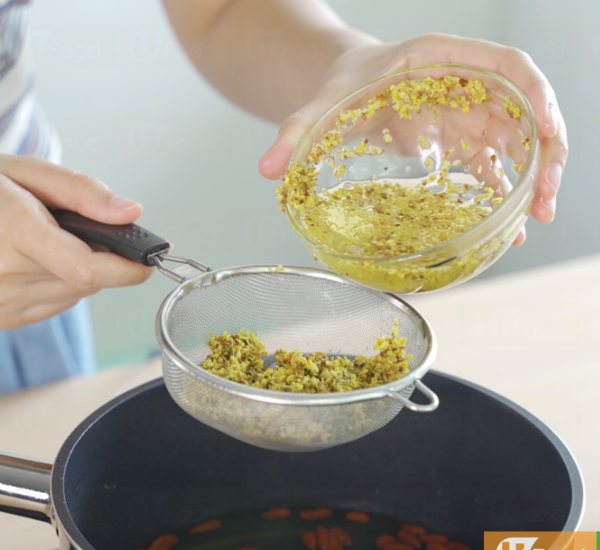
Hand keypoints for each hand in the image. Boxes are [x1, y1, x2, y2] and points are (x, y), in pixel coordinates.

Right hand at [0, 155, 152, 328]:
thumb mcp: (28, 172)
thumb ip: (82, 192)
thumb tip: (130, 213)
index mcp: (12, 232)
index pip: (87, 268)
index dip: (128, 267)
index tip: (150, 257)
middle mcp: (3, 276)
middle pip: (89, 280)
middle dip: (99, 256)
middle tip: (75, 228)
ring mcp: (1, 303)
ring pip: (77, 293)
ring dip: (80, 270)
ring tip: (46, 240)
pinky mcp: (3, 317)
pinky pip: (57, 303)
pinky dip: (60, 282)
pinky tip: (35, 261)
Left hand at [259, 33, 567, 245]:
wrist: (346, 88)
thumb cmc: (341, 87)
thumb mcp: (321, 105)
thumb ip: (295, 133)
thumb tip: (267, 170)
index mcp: (441, 58)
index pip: (505, 64)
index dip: (533, 94)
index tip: (546, 129)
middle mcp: (464, 83)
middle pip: (522, 109)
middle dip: (543, 152)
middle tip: (543, 201)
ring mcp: (466, 111)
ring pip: (515, 140)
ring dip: (531, 178)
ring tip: (533, 220)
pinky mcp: (458, 139)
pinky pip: (491, 163)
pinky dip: (502, 191)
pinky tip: (506, 224)